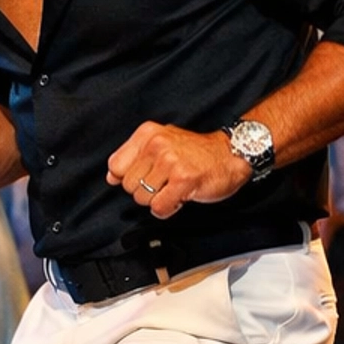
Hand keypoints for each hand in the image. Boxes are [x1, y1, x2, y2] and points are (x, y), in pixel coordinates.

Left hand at [106, 123, 250, 218]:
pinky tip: (181, 196)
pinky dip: (169, 209)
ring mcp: (170, 161)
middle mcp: (156, 144)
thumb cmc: (196, 153)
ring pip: (143, 199)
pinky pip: (160, 208)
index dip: (127, 178)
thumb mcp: (161, 144)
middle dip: (146, 190)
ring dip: (159, 200)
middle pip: (129, 186)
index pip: (115, 166)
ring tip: (175, 187)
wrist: (231, 154)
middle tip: (166, 182)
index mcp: (147, 134)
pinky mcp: (183, 179)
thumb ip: (134, 158)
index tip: (146, 176)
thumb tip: (111, 177)